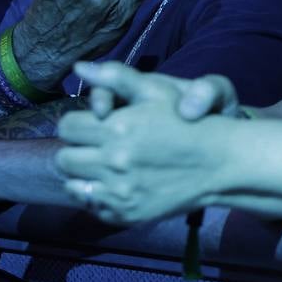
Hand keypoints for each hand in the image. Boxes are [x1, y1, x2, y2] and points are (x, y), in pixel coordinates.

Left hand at [56, 62, 231, 223]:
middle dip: (77, 149)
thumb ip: (115, 77)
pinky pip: (91, 206)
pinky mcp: (126, 213)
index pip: (67, 127)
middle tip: (96, 146)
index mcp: (117, 128)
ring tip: (102, 166)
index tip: (92, 124)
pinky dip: (97, 196)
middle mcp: (114, 162)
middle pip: (64, 158)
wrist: (217, 163)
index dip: (77, 123)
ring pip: (72, 185)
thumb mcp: (156, 89)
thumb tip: (78, 67)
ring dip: (82, 174)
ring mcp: (119, 192)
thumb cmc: (186, 120)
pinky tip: (115, 184)